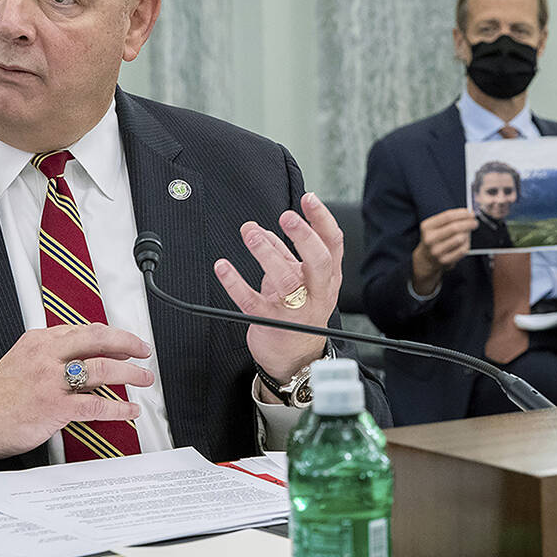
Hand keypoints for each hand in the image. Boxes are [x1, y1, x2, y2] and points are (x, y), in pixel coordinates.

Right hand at [0, 324, 152, 474]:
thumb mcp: (21, 359)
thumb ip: (50, 353)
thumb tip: (83, 352)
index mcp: (38, 340)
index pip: (84, 330)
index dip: (112, 335)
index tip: (127, 342)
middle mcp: (46, 355)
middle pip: (98, 339)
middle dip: (128, 343)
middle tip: (145, 351)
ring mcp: (51, 381)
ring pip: (102, 369)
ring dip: (130, 373)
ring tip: (145, 378)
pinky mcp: (54, 407)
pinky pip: (96, 405)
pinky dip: (119, 407)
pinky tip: (130, 410)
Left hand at [214, 193, 340, 385]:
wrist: (294, 356)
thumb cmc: (298, 313)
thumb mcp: (298, 279)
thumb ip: (284, 253)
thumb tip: (266, 230)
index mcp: (327, 277)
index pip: (333, 244)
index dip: (321, 220)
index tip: (308, 200)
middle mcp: (316, 293)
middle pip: (319, 261)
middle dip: (304, 237)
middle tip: (287, 217)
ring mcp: (295, 310)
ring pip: (287, 280)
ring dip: (267, 253)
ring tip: (251, 233)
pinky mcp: (271, 323)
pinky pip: (252, 302)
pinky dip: (235, 282)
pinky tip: (223, 267)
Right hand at [410, 208, 478, 294]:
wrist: (426, 259)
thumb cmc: (435, 239)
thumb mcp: (434, 227)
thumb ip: (449, 219)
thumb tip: (468, 214)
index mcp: (427, 227)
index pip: (448, 216)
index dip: (462, 214)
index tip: (471, 213)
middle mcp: (430, 239)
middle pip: (455, 227)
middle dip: (468, 223)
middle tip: (474, 222)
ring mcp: (437, 251)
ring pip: (460, 238)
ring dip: (467, 234)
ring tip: (468, 233)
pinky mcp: (444, 261)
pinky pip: (462, 250)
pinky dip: (467, 244)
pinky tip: (465, 242)